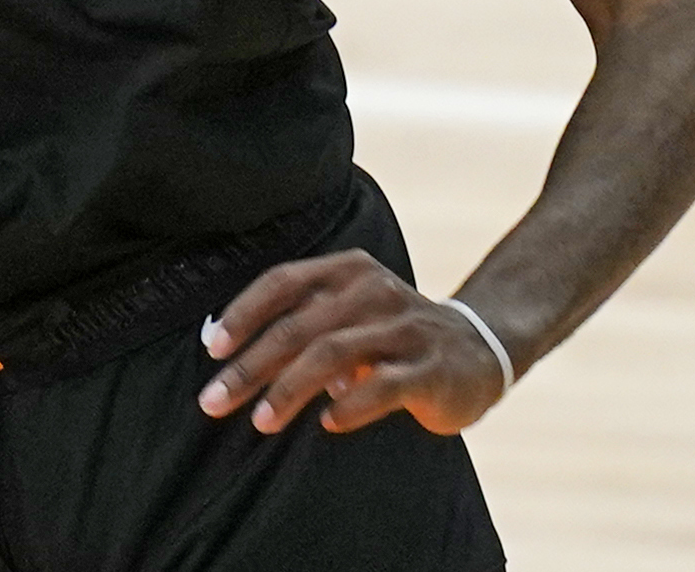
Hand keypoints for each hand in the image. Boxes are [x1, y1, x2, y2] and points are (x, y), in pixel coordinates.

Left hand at [197, 249, 512, 437]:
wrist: (482, 349)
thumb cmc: (391, 335)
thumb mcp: (348, 314)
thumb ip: (301, 325)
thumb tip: (232, 357)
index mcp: (347, 270)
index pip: (282, 282)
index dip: (242, 314)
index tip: (212, 349)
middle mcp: (374, 290)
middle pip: (298, 326)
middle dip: (250, 366)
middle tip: (214, 401)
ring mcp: (405, 327)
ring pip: (333, 354)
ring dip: (289, 390)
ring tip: (262, 421)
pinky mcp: (433, 368)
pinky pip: (383, 386)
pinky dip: (350, 405)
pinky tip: (327, 424)